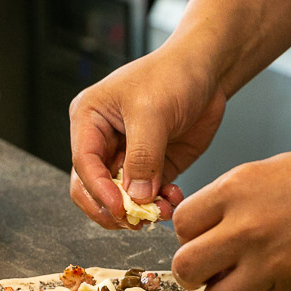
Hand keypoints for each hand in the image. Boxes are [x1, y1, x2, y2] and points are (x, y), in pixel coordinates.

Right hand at [69, 46, 226, 228]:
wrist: (208, 71)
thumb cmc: (173, 75)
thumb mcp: (154, 112)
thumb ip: (143, 156)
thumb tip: (136, 196)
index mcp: (89, 119)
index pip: (83, 164)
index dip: (98, 191)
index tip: (120, 209)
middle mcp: (103, 141)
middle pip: (93, 189)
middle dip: (114, 208)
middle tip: (136, 220)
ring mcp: (128, 157)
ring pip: (121, 198)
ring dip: (140, 211)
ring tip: (163, 209)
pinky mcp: (153, 168)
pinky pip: (148, 197)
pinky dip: (159, 204)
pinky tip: (174, 199)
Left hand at [170, 146, 290, 290]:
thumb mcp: (264, 173)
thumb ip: (228, 204)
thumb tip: (201, 236)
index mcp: (235, 190)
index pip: (180, 225)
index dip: (189, 236)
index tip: (204, 238)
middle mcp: (246, 227)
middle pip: (185, 267)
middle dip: (194, 272)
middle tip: (212, 268)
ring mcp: (269, 262)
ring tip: (243, 279)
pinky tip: (280, 275)